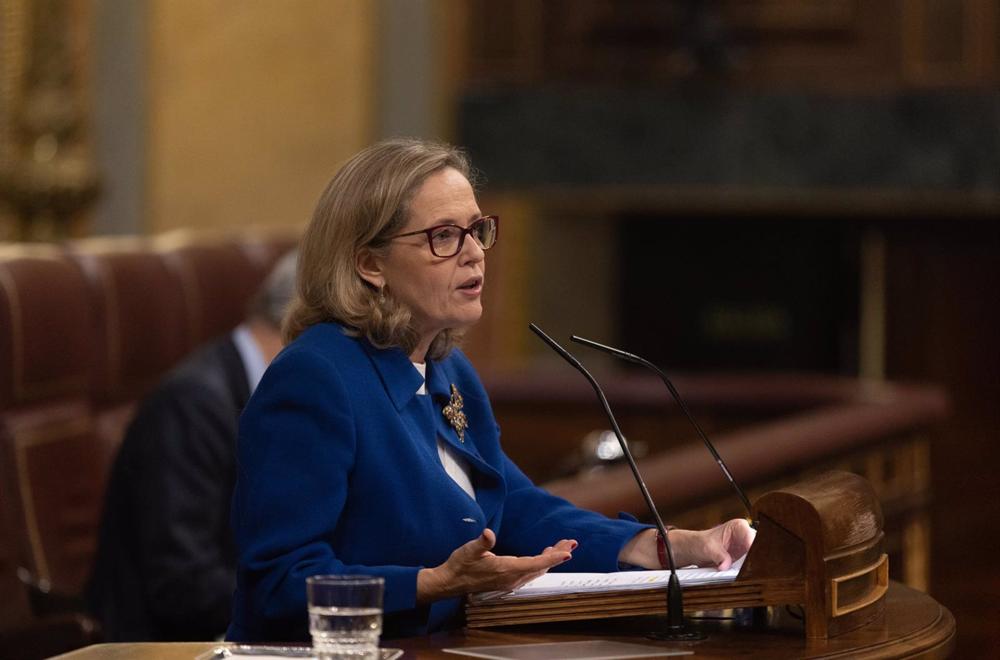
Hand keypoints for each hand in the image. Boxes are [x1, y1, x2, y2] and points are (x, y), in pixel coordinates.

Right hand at [417, 529, 575, 601]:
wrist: (450, 582)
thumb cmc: (459, 565)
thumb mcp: (469, 550)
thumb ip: (481, 542)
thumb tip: (488, 534)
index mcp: (506, 570)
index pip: (535, 564)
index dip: (552, 558)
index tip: (567, 553)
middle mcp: (511, 578)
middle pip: (541, 567)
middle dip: (557, 554)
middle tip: (571, 543)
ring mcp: (510, 581)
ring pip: (537, 569)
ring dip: (550, 558)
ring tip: (562, 546)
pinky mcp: (507, 580)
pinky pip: (530, 572)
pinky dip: (541, 562)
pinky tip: (543, 555)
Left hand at [618, 519, 755, 570]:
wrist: (690, 550)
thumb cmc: (697, 543)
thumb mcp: (707, 548)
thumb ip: (719, 556)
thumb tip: (725, 565)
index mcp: (739, 526)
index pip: (753, 539)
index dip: (755, 551)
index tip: (754, 562)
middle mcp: (745, 535)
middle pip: (757, 550)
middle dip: (756, 561)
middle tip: (754, 573)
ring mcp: (744, 548)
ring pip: (756, 559)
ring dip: (753, 569)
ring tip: (750, 578)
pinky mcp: (742, 559)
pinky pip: (749, 566)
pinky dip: (748, 573)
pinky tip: (746, 578)